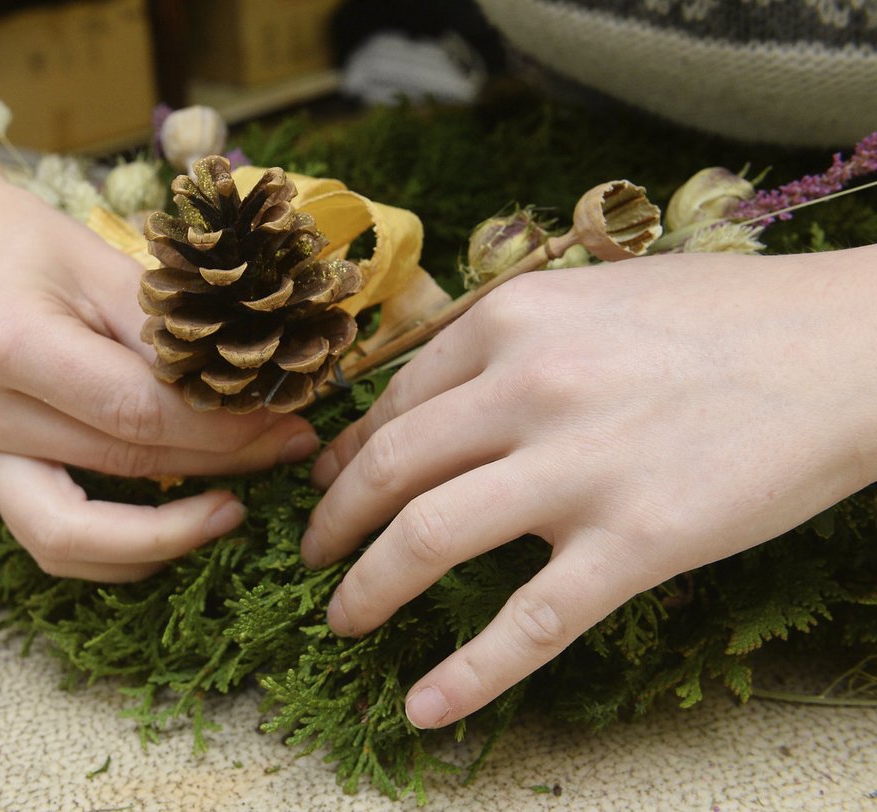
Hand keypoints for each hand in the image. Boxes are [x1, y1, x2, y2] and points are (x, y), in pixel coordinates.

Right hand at [0, 172, 318, 580]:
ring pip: (76, 536)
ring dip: (168, 534)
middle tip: (286, 448)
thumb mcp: (104, 264)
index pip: (133, 412)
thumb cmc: (29, 246)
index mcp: (2, 341)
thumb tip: (251, 396)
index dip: (219, 429)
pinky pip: (51, 544)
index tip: (283, 420)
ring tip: (235, 508)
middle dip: (217, 466)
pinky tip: (178, 528)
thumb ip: (167, 336)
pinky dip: (119, 552)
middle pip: (120, 465)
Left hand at [301, 248, 876, 727]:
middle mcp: (528, 388)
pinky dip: (466, 674)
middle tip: (310, 553)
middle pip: (387, 469)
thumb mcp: (595, 300)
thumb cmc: (724, 320)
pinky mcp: (634, 544)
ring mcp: (578, 469)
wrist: (848, 350)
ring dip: (365, 589)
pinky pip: (528, 624)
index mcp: (512, 321)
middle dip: (331, 521)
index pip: (393, 401)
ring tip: (341, 617)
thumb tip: (436, 398)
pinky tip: (424, 707)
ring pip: (427, 540)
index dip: (347, 452)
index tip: (330, 482)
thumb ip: (511, 344)